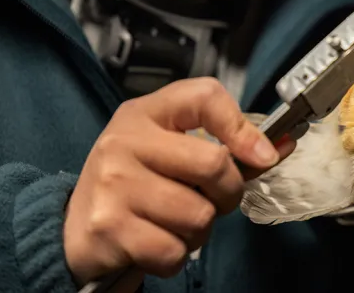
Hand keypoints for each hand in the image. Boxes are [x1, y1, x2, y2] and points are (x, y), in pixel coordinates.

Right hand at [63, 77, 295, 287]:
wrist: (75, 227)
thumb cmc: (134, 183)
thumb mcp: (169, 148)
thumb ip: (222, 144)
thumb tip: (279, 147)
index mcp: (145, 114)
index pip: (204, 97)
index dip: (242, 126)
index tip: (262, 154)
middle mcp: (125, 142)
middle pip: (214, 164)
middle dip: (227, 193)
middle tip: (211, 199)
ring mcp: (114, 184)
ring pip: (199, 215)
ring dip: (199, 231)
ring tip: (175, 222)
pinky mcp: (110, 227)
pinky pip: (174, 251)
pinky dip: (175, 256)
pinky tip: (156, 241)